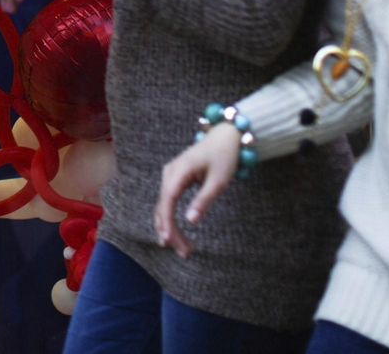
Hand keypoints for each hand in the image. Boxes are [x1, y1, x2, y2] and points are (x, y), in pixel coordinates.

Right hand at [154, 124, 240, 258]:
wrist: (224, 136)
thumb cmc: (224, 156)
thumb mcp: (219, 180)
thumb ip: (204, 200)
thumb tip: (190, 221)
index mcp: (180, 170)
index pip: (167, 200)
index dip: (166, 221)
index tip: (168, 240)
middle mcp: (170, 172)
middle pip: (163, 206)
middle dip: (171, 231)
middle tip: (185, 253)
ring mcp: (170, 175)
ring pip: (164, 206)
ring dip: (171, 228)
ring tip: (183, 249)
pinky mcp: (175, 179)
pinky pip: (168, 202)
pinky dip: (172, 219)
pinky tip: (176, 234)